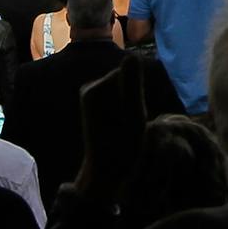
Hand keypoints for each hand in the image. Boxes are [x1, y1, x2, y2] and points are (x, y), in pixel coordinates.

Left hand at [74, 57, 148, 202]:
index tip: (133, 115)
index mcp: (95, 89)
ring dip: (130, 103)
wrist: (106, 173)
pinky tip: (121, 126)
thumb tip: (133, 55)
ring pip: (123, 88)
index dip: (139, 91)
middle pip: (125, 79)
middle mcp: (89, 89)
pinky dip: (125, 108)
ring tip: (125, 125)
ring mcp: (90, 97)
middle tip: (131, 121)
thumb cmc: (122, 147)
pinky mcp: (94, 105)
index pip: (129, 72)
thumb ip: (133, 84)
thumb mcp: (134, 115)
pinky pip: (118, 96)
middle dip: (134, 96)